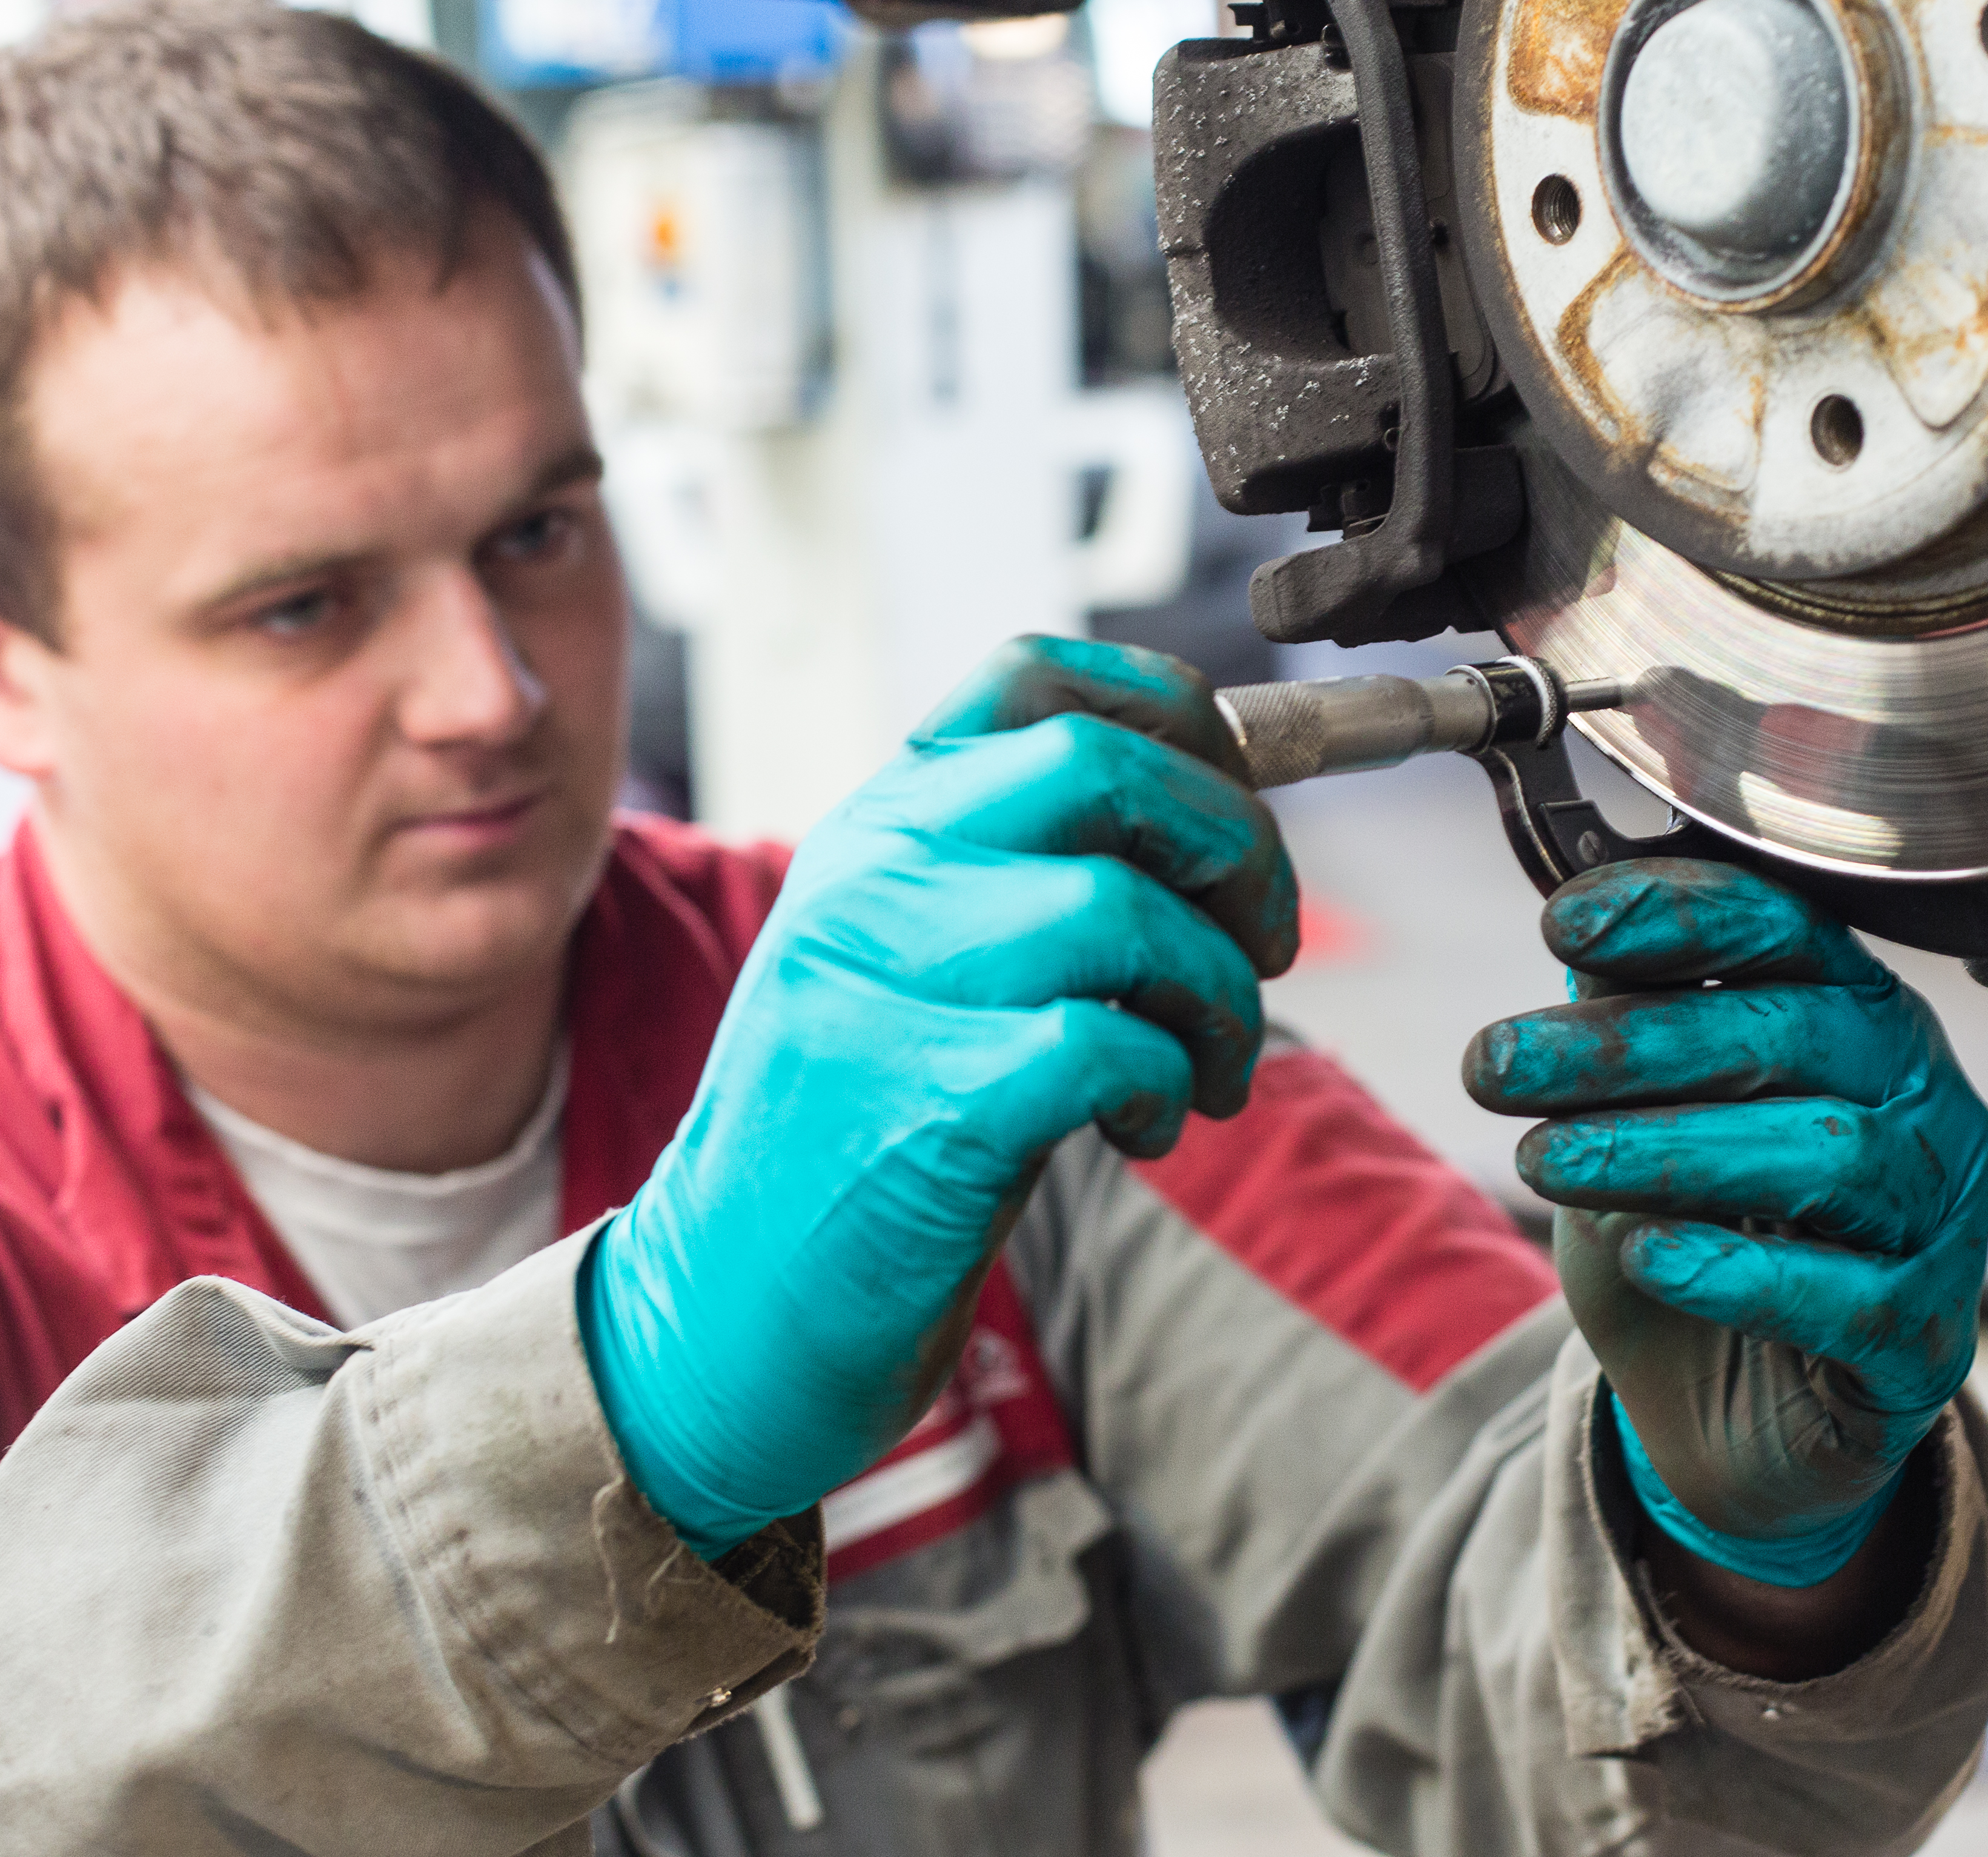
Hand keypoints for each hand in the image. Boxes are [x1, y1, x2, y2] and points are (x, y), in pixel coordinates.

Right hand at [580, 637, 1297, 1557]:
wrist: (724, 1309)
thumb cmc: (860, 1131)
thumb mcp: (916, 961)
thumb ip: (1023, 873)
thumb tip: (1214, 811)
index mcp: (875, 827)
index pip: (1030, 679)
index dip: (1170, 711)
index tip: (1232, 789)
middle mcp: (872, 878)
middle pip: (1100, 765)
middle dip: (1234, 842)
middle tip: (1262, 941)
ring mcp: (889, 985)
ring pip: (1124, 909)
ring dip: (1219, 996)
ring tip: (1210, 1069)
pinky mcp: (928, 1104)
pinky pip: (1109, 1043)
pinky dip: (1169, 1084)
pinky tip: (1147, 1128)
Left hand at [1464, 859, 1987, 1585]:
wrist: (1738, 1418)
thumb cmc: (1697, 1235)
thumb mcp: (1636, 1120)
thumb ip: (1623, 1025)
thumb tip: (1576, 928)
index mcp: (1863, 1017)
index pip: (1790, 929)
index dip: (1681, 913)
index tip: (1562, 922)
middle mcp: (1924, 1101)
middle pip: (1794, 1035)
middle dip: (1629, 1043)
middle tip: (1497, 1064)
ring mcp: (1940, 1222)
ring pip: (1826, 1155)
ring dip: (1667, 1151)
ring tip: (1543, 1159)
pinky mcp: (1924, 1341)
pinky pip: (1845, 1296)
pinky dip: (1736, 1269)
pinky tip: (1644, 1252)